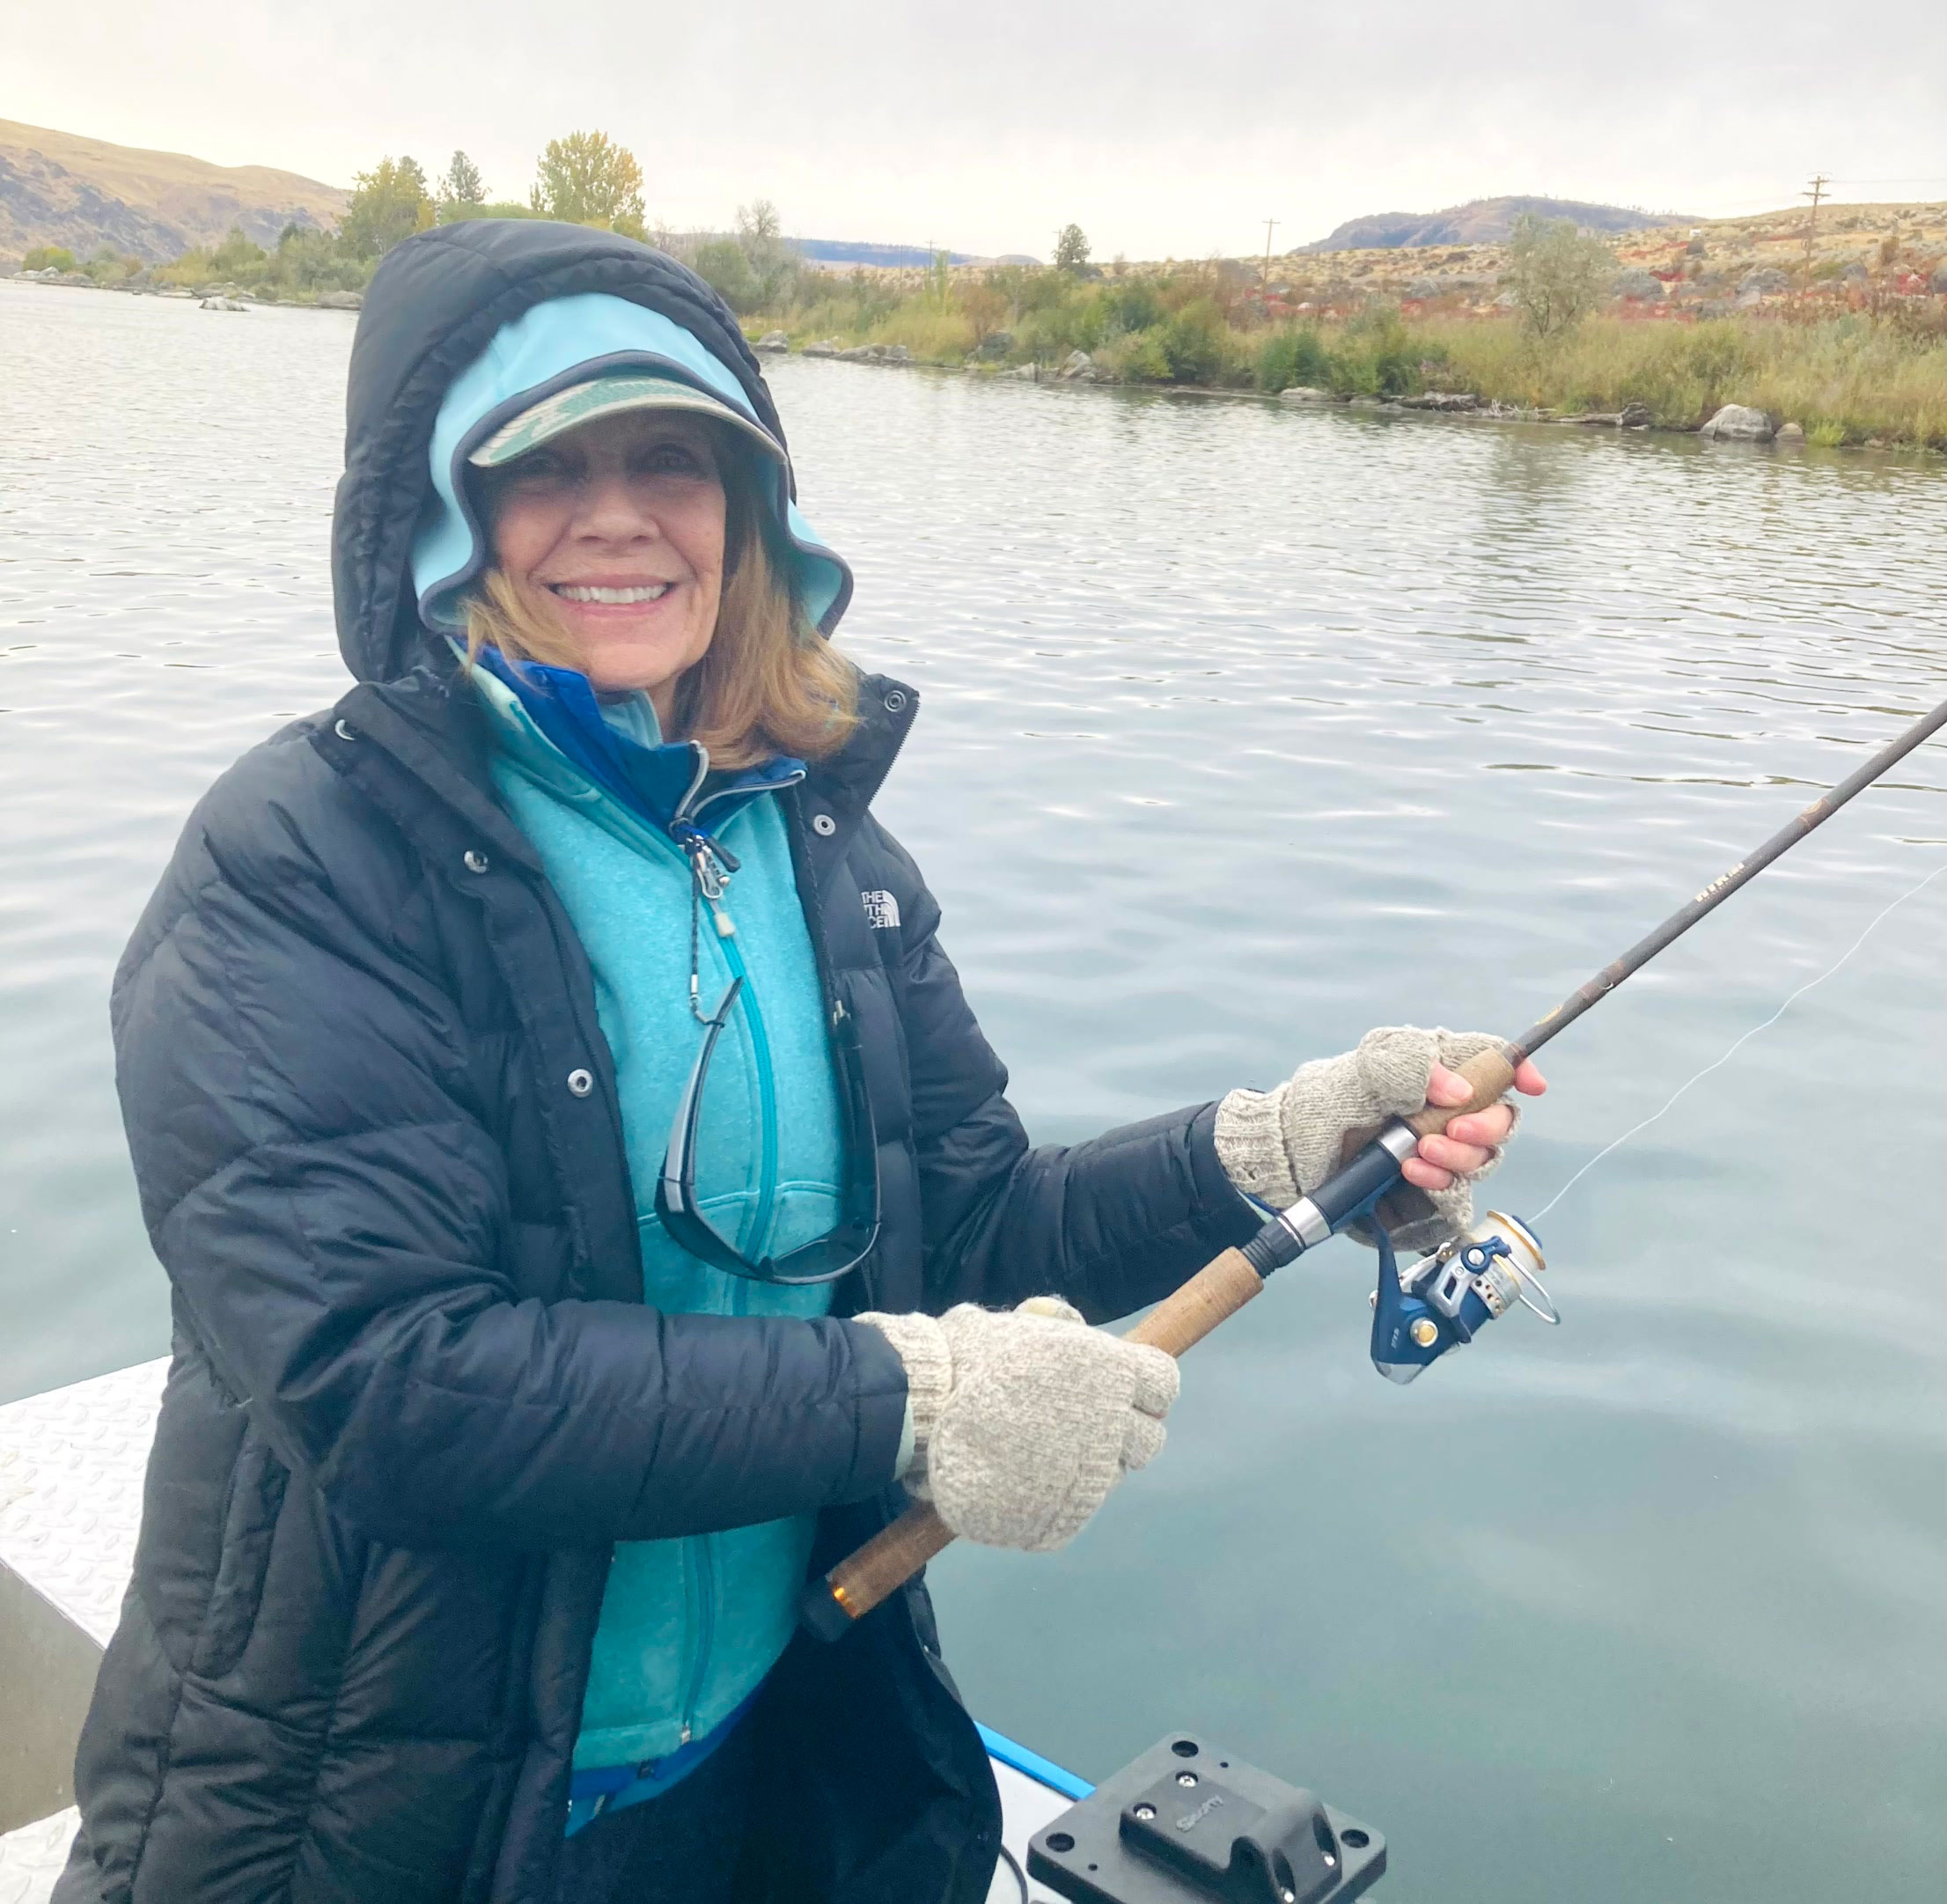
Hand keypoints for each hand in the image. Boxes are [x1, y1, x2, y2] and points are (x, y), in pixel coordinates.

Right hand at [855, 1298, 1177, 1551]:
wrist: (925, 1410)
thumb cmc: (968, 1356)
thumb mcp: (1022, 1325)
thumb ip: (1059, 1326)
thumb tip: (1077, 1327)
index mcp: (1110, 1369)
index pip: (1163, 1383)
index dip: (1145, 1390)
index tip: (1122, 1392)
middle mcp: (1112, 1421)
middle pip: (1150, 1438)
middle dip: (1124, 1432)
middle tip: (1084, 1428)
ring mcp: (1092, 1472)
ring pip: (1114, 1474)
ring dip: (1091, 1464)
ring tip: (1045, 1454)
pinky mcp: (1067, 1513)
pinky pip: (1081, 1507)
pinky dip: (1062, 1496)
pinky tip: (1029, 1479)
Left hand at [1214, 1026, 1545, 1253]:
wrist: (1285, 1159)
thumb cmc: (1319, 1106)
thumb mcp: (1356, 1073)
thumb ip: (1405, 1067)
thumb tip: (1458, 1089)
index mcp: (1435, 1077)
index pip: (1493, 1066)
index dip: (1519, 1071)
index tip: (1530, 1084)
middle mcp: (1446, 1117)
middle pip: (1500, 1121)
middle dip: (1482, 1127)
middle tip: (1443, 1131)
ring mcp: (1439, 1160)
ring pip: (1482, 1163)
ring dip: (1454, 1159)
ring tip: (1411, 1157)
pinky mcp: (1426, 1199)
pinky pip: (1457, 1203)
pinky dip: (1440, 1191)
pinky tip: (1410, 1179)